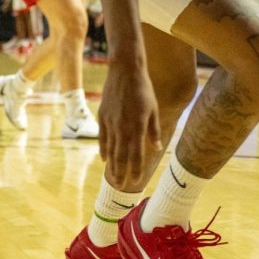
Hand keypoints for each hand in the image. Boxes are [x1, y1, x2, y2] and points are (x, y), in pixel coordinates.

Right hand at [97, 63, 161, 188]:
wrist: (125, 71)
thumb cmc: (144, 89)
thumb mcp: (154, 109)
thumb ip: (154, 130)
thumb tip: (156, 149)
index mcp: (137, 126)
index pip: (136, 154)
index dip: (136, 169)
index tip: (136, 182)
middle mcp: (122, 127)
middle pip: (121, 155)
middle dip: (122, 172)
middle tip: (122, 186)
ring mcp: (110, 123)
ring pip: (111, 149)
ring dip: (112, 164)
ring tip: (113, 178)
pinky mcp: (103, 117)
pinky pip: (102, 138)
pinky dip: (104, 149)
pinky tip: (105, 159)